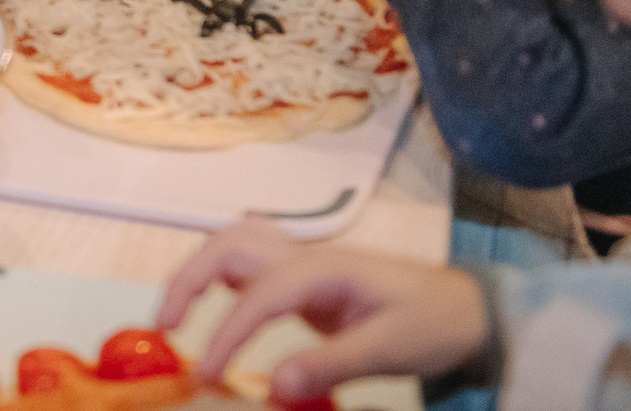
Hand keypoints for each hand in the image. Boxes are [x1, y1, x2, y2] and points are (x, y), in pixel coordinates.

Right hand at [160, 223, 489, 398]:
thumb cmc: (433, 323)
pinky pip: (247, 262)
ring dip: (196, 271)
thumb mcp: (390, 349)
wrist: (465, 308)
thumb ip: (331, 364)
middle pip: (228, 243)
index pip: (258, 293)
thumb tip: (273, 387)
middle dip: (188, 279)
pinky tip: (211, 304)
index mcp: (325, 268)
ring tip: (175, 317)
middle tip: (165, 328)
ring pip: (232, 243)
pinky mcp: (303, 276)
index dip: (226, 332)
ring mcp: (303, 260)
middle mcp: (305, 254)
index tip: (206, 373)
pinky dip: (217, 275)